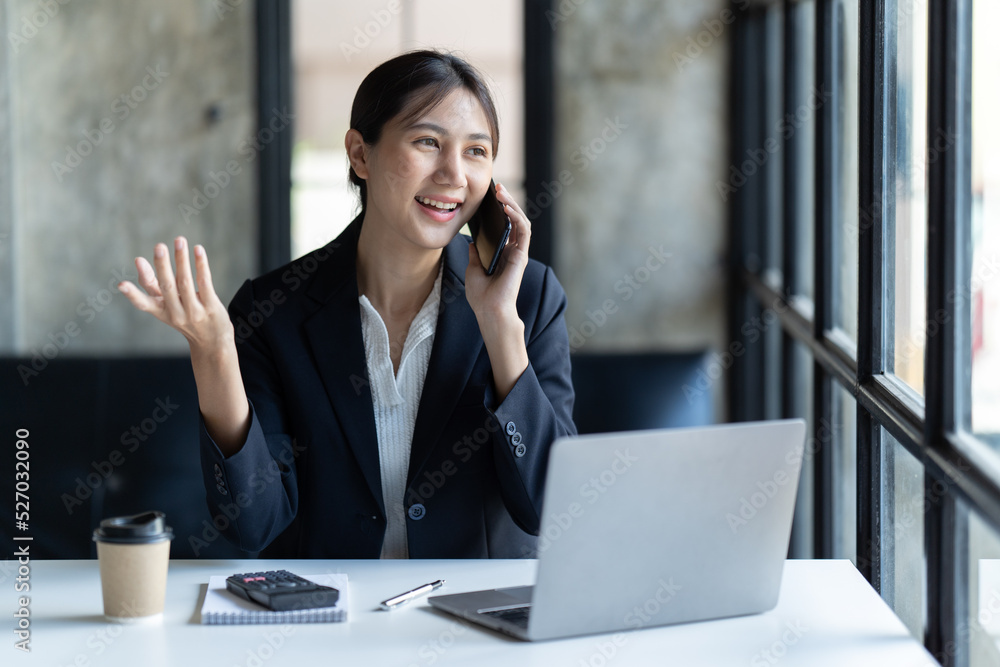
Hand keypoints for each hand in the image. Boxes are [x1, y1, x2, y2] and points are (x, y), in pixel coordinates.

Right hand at [118, 237, 233, 352]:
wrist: (213, 344)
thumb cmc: (187, 318)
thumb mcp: (168, 307)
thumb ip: (155, 286)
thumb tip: (138, 260)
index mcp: (162, 312)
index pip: (145, 304)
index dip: (133, 295)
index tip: (121, 285)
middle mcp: (176, 313)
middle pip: (167, 287)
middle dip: (162, 266)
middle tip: (159, 246)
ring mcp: (194, 311)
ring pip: (186, 283)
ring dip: (182, 260)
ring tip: (179, 241)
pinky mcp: (211, 308)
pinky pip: (205, 284)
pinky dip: (201, 266)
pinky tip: (198, 250)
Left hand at [464, 181, 530, 325]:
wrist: (489, 311)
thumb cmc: (481, 296)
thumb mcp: (472, 269)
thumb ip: (475, 254)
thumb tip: (471, 241)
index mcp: (503, 253)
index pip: (504, 226)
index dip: (499, 210)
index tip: (490, 196)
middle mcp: (513, 251)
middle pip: (513, 220)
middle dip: (507, 201)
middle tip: (497, 186)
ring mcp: (518, 252)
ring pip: (520, 222)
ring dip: (512, 204)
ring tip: (501, 192)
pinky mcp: (521, 255)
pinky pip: (523, 231)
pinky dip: (516, 217)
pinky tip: (506, 207)